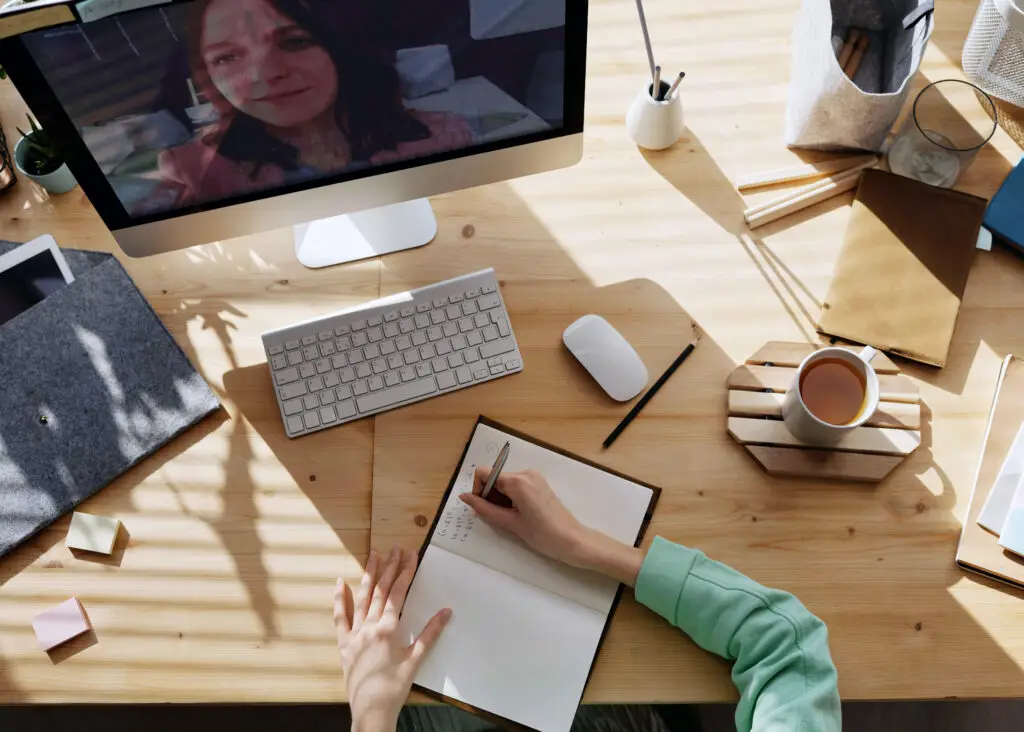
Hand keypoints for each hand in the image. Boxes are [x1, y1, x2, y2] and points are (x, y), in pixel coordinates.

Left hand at [334, 547, 450, 731]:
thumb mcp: (415, 660)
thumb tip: (446, 611)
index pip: (398, 593)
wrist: (371, 710)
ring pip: (361, 598)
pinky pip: (340, 617)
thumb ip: (430, 633)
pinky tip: (340, 582)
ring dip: (369, 575)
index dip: (405, 572)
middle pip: (381, 590)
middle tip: (396, 549)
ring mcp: (354, 634)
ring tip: (374, 555)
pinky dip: (339, 599)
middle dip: (389, 567)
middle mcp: (369, 626)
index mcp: (387, 629)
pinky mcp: (343, 644)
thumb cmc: (395, 687)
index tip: (411, 555)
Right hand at [459, 468, 645, 585]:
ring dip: (500, 498)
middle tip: (499, 517)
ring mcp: (534, 477)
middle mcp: (526, 473)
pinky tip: (518, 514)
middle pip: (494, 477)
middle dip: (490, 496)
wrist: (572, 540)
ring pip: (504, 482)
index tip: (483, 508)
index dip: (478, 490)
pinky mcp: (539, 484)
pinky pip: (516, 485)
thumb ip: (485, 508)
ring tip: (511, 518)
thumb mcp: (510, 523)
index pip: (484, 473)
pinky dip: (510, 497)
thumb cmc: (542, 534)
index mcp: (518, 481)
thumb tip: (464, 497)